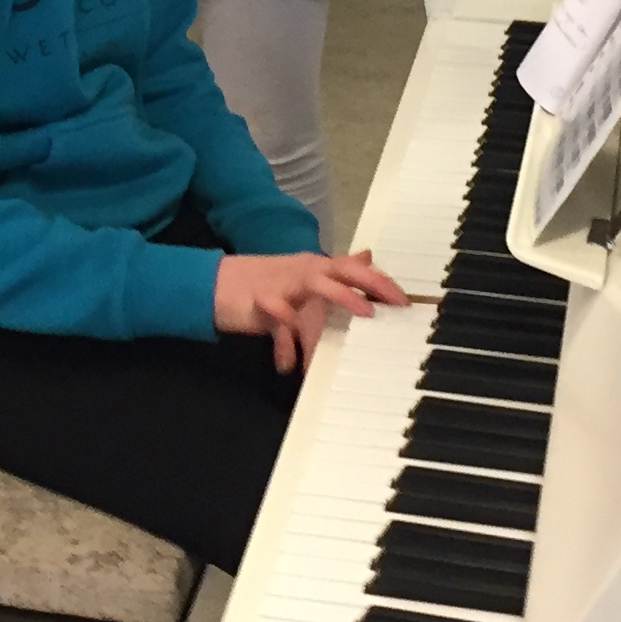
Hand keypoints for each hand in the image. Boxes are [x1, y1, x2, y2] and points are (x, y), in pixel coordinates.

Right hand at [212, 249, 408, 370]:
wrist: (215, 284)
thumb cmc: (264, 285)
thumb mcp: (301, 276)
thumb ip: (334, 271)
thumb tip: (367, 255)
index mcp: (315, 266)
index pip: (354, 268)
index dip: (381, 281)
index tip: (405, 300)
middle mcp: (303, 270)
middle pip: (344, 271)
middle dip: (372, 283)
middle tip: (397, 302)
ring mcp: (284, 283)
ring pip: (318, 287)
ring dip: (342, 297)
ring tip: (364, 314)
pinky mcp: (263, 301)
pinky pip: (282, 321)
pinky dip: (287, 346)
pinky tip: (291, 365)